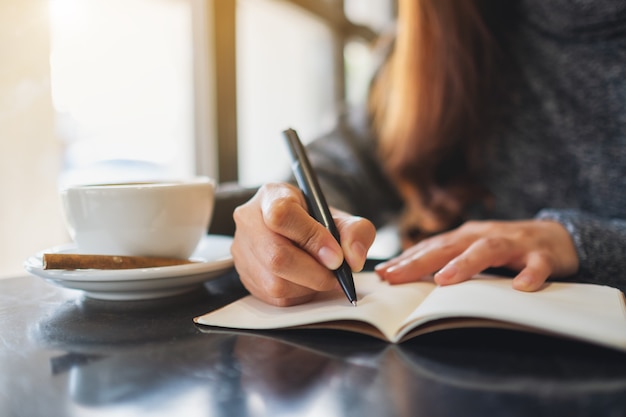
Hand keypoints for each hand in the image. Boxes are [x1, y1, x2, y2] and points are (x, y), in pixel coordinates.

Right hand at [231, 183, 375, 305]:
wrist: (291, 229)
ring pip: (275, 283)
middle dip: (315, 273)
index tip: (336, 256)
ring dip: (308, 287)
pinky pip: (274, 298)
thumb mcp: (338, 216)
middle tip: (336, 275)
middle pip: (276, 256)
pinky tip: (307, 282)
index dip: (312, 238)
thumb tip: (353, 259)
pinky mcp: (245, 277)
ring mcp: (242, 251)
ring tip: (322, 275)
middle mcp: (249, 221)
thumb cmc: (313, 220)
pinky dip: (299, 295)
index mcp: (271, 196)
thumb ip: (355, 231)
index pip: (283, 215)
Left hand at [375, 220, 578, 290]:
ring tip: (445, 279)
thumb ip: (448, 260)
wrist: (557, 236)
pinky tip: (521, 286)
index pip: (431, 247)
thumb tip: (409, 276)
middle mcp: (485, 235)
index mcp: (466, 236)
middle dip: (420, 261)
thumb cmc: (506, 248)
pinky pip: (537, 264)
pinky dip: (530, 274)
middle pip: (449, 247)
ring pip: (487, 249)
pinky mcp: (543, 254)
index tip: (383, 274)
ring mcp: (514, 243)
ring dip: (465, 263)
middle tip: (396, 277)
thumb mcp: (473, 251)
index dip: (406, 259)